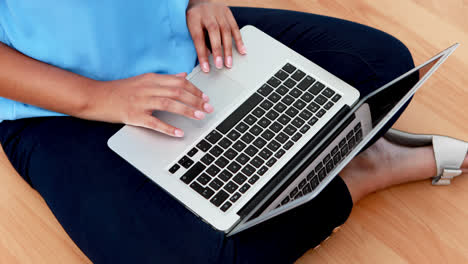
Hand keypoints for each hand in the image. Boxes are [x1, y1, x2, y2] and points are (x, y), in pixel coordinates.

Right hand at [90, 73, 213, 136]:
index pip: (179, 82)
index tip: (206, 97)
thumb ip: (164, 79)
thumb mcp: (143, 80)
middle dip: (196, 100)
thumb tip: (182, 76)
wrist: (96, 96)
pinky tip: (179, 133)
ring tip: (200, 116)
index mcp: (151, 79)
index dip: (195, 90)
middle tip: (209, 108)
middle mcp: (148, 88)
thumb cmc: (120, 90)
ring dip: (187, 110)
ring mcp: (140, 102)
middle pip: (177, 92)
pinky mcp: (134, 116)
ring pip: (169, 104)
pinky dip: (168, 128)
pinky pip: (154, 122)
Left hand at [186, 0, 245, 72]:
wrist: (200, 1)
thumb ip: (200, 42)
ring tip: (229, 63)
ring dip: (229, 49)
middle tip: (220, 66)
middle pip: (214, 32)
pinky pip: (235, 27)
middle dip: (218, 51)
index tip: (206, 68)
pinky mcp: (228, 12)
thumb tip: (208, 59)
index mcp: (194, 17)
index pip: (198, 38)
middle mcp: (207, 12)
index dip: (202, 55)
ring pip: (226, 30)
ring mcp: (219, 11)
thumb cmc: (195, 18)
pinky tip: (242, 51)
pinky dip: (239, 40)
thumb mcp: (191, 28)